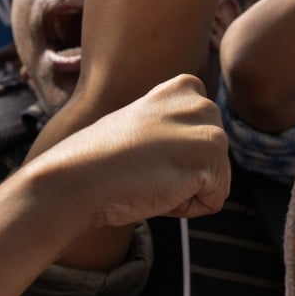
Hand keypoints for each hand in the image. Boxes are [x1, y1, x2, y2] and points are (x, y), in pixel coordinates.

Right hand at [26, 74, 230, 230]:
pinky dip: (187, 207)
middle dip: (186, 174)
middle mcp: (203, 104)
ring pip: (217, 182)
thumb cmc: (102, 159)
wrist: (78, 178)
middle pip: (216, 161)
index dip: (176, 156)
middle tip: (145, 168)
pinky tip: (158, 189)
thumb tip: (191, 148)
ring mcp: (210, 131)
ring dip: (185, 192)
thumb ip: (174, 127)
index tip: (142, 152)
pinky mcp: (210, 161)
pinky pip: (213, 202)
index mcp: (184, 88)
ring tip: (150, 177)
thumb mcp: (144, 125)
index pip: (205, 138)